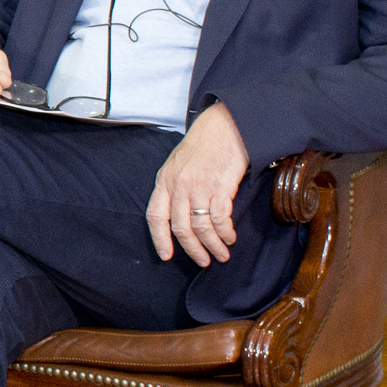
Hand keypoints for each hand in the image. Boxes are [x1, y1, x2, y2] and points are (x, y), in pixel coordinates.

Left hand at [146, 100, 250, 266]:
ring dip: (213, 245)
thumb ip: (174, 187)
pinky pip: (220, 219)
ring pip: (201, 227)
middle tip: (204, 261)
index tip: (166, 256)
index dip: (159, 239)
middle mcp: (178, 185)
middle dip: (193, 250)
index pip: (155, 216)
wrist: (224, 125)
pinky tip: (230, 237)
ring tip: (221, 254)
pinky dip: (225, 233)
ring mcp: (199, 186)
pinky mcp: (220, 186)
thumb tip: (178, 215)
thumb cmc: (203, 145)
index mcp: (164, 180)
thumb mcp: (177, 164)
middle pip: (181, 228)